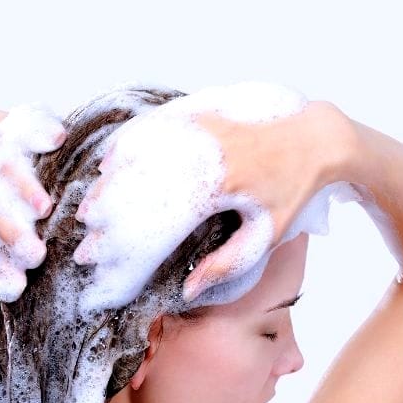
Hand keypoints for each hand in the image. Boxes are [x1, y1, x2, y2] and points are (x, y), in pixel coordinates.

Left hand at [0, 103, 66, 301]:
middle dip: (13, 234)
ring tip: (44, 207)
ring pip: (11, 173)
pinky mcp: (18, 128)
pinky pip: (30, 127)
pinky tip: (57, 139)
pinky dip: (42, 131)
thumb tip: (12, 291)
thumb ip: (5, 265)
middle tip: (35, 255)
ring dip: (26, 190)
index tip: (22, 279)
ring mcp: (3, 157)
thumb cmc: (6, 201)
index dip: (1, 261)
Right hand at [73, 84, 351, 307]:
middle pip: (138, 190)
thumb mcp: (265, 236)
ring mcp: (197, 131)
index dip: (123, 244)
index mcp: (219, 189)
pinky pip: (149, 129)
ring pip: (137, 159)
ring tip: (90, 209)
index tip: (98, 257)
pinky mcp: (196, 114)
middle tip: (86, 240)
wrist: (316, 137)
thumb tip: (188, 289)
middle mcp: (203, 157)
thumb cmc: (291, 190)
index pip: (156, 222)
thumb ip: (227, 265)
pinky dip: (124, 147)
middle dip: (105, 218)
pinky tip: (107, 163)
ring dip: (108, 186)